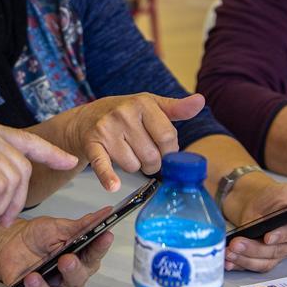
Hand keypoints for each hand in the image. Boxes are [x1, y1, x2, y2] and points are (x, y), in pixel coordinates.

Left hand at [0, 206, 113, 286]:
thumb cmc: (38, 237)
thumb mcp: (56, 227)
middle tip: (65, 259)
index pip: (94, 255)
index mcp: (79, 261)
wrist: (10, 243)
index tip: (106, 235)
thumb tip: (106, 213)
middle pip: (76, 282)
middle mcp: (67, 281)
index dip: (100, 247)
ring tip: (32, 277)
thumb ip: (79, 225)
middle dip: (72, 271)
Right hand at [67, 93, 205, 191]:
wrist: (86, 119)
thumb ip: (176, 108)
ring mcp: (107, 130)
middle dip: (152, 162)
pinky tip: (112, 185)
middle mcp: (123, 114)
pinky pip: (104, 165)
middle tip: (145, 154)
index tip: (164, 151)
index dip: (170, 151)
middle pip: (152, 156)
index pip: (168, 137)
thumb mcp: (150, 106)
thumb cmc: (124, 114)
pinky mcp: (92, 145)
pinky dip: (109, 177)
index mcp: (142, 103)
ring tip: (126, 153)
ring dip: (133, 167)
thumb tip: (200, 101)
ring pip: (133, 166)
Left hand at [223, 174, 286, 271]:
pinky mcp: (264, 259)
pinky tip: (228, 261)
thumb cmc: (275, 197)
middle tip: (236, 243)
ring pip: (263, 262)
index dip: (281, 237)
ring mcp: (277, 254)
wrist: (255, 202)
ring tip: (229, 251)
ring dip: (244, 258)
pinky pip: (254, 266)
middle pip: (275, 251)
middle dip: (254, 248)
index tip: (268, 236)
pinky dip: (240, 264)